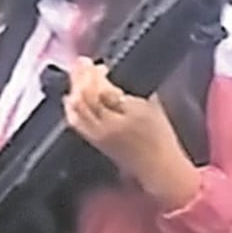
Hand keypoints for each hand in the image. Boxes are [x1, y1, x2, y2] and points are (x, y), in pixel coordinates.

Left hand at [63, 57, 198, 208]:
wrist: (159, 168)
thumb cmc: (161, 137)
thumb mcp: (153, 108)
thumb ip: (131, 92)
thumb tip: (109, 77)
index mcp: (129, 114)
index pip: (104, 90)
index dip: (96, 75)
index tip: (98, 65)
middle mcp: (109, 126)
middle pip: (85, 98)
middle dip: (80, 78)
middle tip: (81, 64)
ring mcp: (98, 135)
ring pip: (77, 110)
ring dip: (73, 90)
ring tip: (76, 77)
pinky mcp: (94, 142)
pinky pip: (75, 122)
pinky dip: (71, 107)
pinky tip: (70, 98)